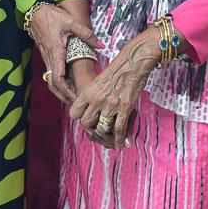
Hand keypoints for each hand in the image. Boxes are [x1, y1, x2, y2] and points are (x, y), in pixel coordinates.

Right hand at [26, 3, 97, 103]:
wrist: (35, 11)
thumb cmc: (51, 16)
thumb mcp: (70, 22)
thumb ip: (86, 34)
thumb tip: (100, 45)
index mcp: (55, 51)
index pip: (58, 77)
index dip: (66, 90)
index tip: (75, 98)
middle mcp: (49, 58)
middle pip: (53, 84)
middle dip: (64, 96)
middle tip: (77, 105)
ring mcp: (46, 58)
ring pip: (51, 81)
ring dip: (61, 92)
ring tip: (74, 99)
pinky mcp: (47, 56)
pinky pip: (51, 74)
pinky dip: (60, 84)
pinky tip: (69, 86)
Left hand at [69, 27, 161, 148]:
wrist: (133, 63)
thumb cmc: (116, 70)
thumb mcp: (97, 81)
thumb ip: (91, 95)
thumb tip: (88, 108)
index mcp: (88, 92)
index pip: (74, 113)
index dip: (79, 117)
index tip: (86, 117)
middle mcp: (96, 100)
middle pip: (86, 123)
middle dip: (92, 128)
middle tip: (98, 128)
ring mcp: (110, 105)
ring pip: (102, 128)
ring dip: (106, 134)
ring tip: (109, 137)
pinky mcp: (124, 108)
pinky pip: (119, 129)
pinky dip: (119, 139)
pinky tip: (120, 144)